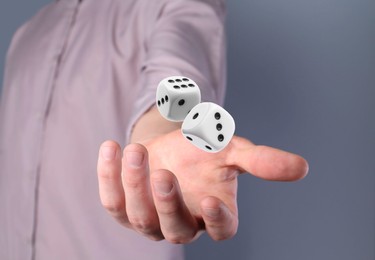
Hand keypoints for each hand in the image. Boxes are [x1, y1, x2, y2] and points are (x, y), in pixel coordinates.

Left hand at [97, 130, 307, 242]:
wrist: (170, 146)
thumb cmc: (203, 152)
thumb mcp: (232, 151)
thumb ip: (262, 161)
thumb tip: (303, 167)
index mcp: (212, 215)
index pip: (220, 230)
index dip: (217, 220)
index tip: (211, 200)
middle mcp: (180, 224)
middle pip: (174, 228)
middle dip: (166, 202)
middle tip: (164, 173)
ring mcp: (148, 219)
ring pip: (139, 216)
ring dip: (136, 184)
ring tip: (137, 151)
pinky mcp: (122, 206)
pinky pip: (112, 199)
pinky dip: (109, 175)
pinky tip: (111, 147)